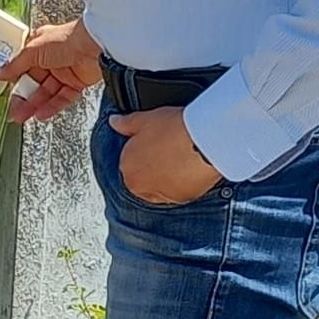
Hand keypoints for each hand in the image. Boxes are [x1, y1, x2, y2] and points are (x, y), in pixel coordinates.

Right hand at [0, 19, 102, 123]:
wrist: (95, 45)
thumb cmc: (66, 38)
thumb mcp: (33, 51)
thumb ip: (15, 65)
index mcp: (38, 46)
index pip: (21, 67)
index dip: (13, 81)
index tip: (4, 92)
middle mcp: (50, 59)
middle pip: (33, 83)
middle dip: (23, 98)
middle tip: (14, 111)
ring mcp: (64, 72)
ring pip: (46, 93)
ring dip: (34, 106)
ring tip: (23, 117)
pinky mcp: (77, 83)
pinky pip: (61, 99)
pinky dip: (51, 107)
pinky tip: (41, 114)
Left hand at [108, 108, 222, 204]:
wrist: (204, 141)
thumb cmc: (173, 129)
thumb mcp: (144, 119)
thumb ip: (125, 123)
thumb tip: (114, 122)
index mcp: (127, 169)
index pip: (129, 163)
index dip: (142, 150)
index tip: (154, 142)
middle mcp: (141, 188)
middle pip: (144, 177)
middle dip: (153, 165)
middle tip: (168, 147)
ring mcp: (163, 196)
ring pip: (161, 186)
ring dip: (167, 175)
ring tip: (181, 155)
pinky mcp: (184, 199)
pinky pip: (179, 191)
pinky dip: (182, 181)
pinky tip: (190, 166)